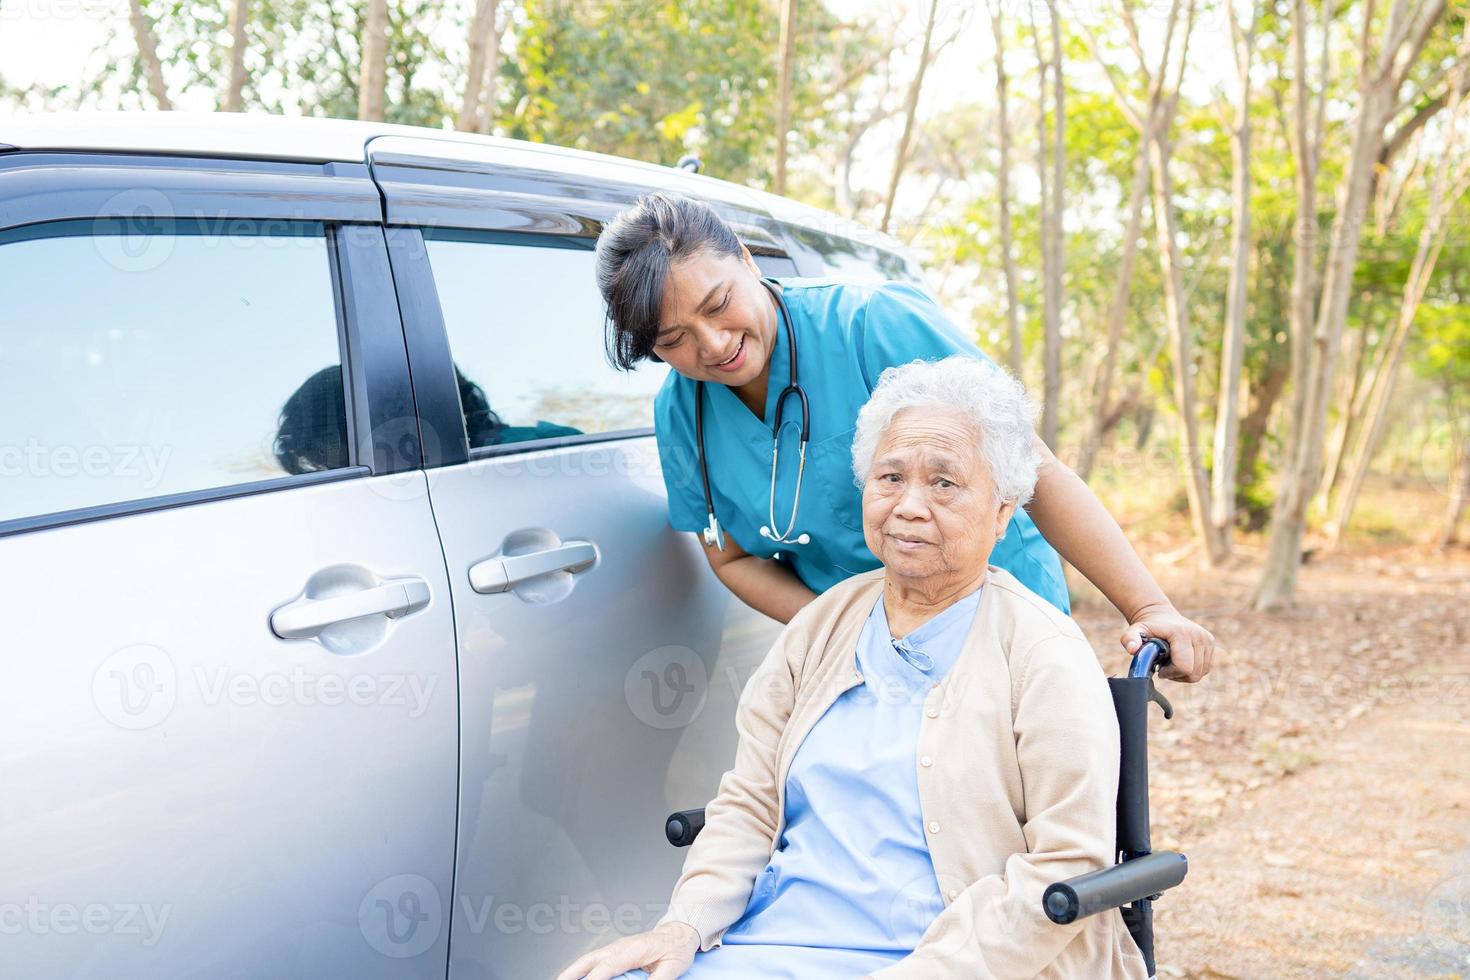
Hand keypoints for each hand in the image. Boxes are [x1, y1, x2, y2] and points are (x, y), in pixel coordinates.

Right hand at [555, 921, 699, 979]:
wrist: (679, 933)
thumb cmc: (676, 948)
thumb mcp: (672, 967)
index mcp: (632, 950)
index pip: (607, 966)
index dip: (594, 978)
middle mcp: (620, 947)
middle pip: (589, 960)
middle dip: (571, 973)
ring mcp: (616, 948)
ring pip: (588, 959)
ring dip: (572, 971)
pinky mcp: (615, 952)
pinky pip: (594, 960)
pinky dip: (581, 968)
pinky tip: (575, 977)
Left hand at [1121, 603, 1214, 682]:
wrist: (1159, 615)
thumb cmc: (1146, 627)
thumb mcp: (1133, 632)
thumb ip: (1129, 639)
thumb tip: (1132, 649)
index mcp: (1182, 634)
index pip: (1184, 667)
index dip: (1171, 673)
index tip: (1159, 669)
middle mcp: (1199, 636)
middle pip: (1194, 673)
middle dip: (1177, 675)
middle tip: (1164, 667)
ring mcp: (1207, 639)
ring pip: (1201, 673)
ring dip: (1184, 674)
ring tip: (1171, 663)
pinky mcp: (1211, 643)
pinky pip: (1205, 668)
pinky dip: (1193, 670)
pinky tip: (1180, 661)